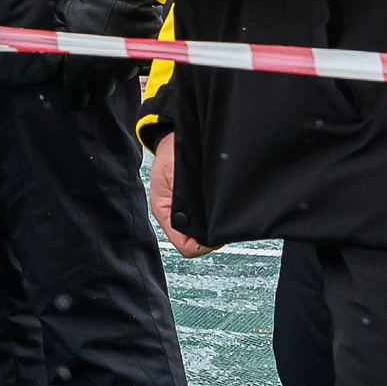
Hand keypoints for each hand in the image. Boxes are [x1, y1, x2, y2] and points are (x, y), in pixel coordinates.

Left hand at [55, 0, 163, 109]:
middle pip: (100, 94)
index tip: (75, 95)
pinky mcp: (144, 55)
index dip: (74, 98)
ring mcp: (127, 64)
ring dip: (112, 72)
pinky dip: (128, 59)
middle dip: (94, 88)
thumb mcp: (63, 17)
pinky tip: (122, 43)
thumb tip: (55, 61)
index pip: (76, 96)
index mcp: (81, 64)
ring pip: (118, 79)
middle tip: (91, 76)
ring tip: (107, 53)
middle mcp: (104, 71)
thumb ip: (60, 43)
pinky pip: (135, 65)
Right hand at [148, 133, 212, 258]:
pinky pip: (208, 221)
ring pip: (204, 233)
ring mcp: (185, 213)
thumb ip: (183, 198)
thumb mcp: (173, 172)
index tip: (215, 234)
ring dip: (214, 224)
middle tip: (221, 219)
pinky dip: (216, 215)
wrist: (177, 139)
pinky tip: (219, 205)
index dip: (202, 244)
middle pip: (197, 242)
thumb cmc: (171, 153)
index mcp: (165, 212)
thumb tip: (195, 219)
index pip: (185, 246)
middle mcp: (175, 216)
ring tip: (220, 209)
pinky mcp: (195, 207)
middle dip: (211, 234)